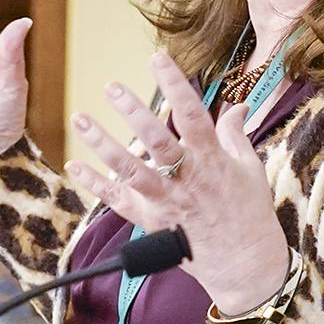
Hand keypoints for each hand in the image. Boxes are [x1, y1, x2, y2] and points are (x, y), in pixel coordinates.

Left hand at [64, 53, 289, 313]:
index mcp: (213, 159)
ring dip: (103, 144)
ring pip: (130, 170)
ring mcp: (166, 201)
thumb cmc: (250, 212)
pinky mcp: (151, 221)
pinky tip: (74, 165)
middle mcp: (187, 178)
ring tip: (80, 119)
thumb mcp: (249, 167)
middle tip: (111, 86)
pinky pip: (117, 201)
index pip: (194, 115)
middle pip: (156, 141)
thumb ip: (236, 134)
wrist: (244, 264)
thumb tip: (238, 106)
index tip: (159, 58)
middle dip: (133, 112)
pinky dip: (94, 184)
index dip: (176, 85)